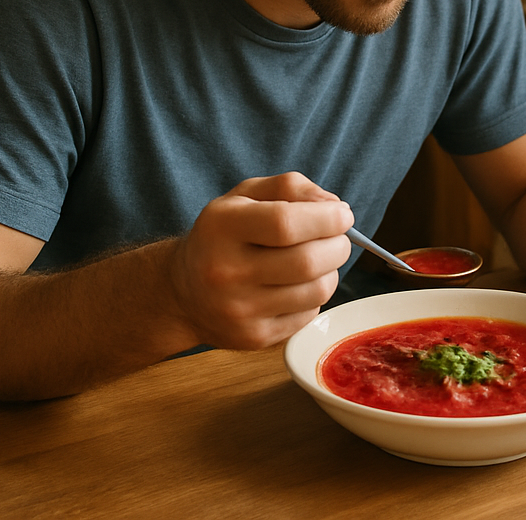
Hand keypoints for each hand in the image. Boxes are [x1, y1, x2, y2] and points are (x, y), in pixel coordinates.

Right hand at [168, 172, 352, 350]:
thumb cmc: (224, 234)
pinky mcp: (253, 338)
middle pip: (306, 261)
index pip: (285, 223)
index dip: (326, 218)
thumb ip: (291, 187)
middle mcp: (225, 271)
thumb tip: (334, 205)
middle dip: (338, 245)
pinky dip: (315, 295)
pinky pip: (308, 314)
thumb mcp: (246, 195)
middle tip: (339, 237)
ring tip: (321, 259)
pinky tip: (299, 284)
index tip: (343, 214)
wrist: (183, 292)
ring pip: (316, 290)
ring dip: (332, 270)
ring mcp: (238, 310)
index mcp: (223, 227)